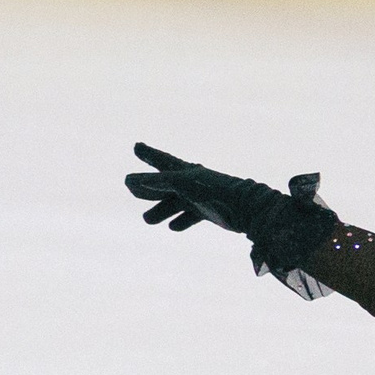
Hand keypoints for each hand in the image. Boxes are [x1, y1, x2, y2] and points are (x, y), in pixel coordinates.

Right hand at [126, 142, 276, 232]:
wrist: (247, 209)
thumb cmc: (215, 192)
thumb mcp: (182, 185)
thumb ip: (156, 183)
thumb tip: (128, 181)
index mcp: (186, 171)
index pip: (162, 160)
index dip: (149, 154)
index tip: (137, 147)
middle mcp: (193, 181)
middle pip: (165, 183)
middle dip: (148, 186)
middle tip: (131, 188)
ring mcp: (201, 196)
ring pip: (176, 202)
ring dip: (161, 209)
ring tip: (147, 219)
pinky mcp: (210, 211)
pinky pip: (192, 215)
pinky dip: (182, 220)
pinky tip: (173, 227)